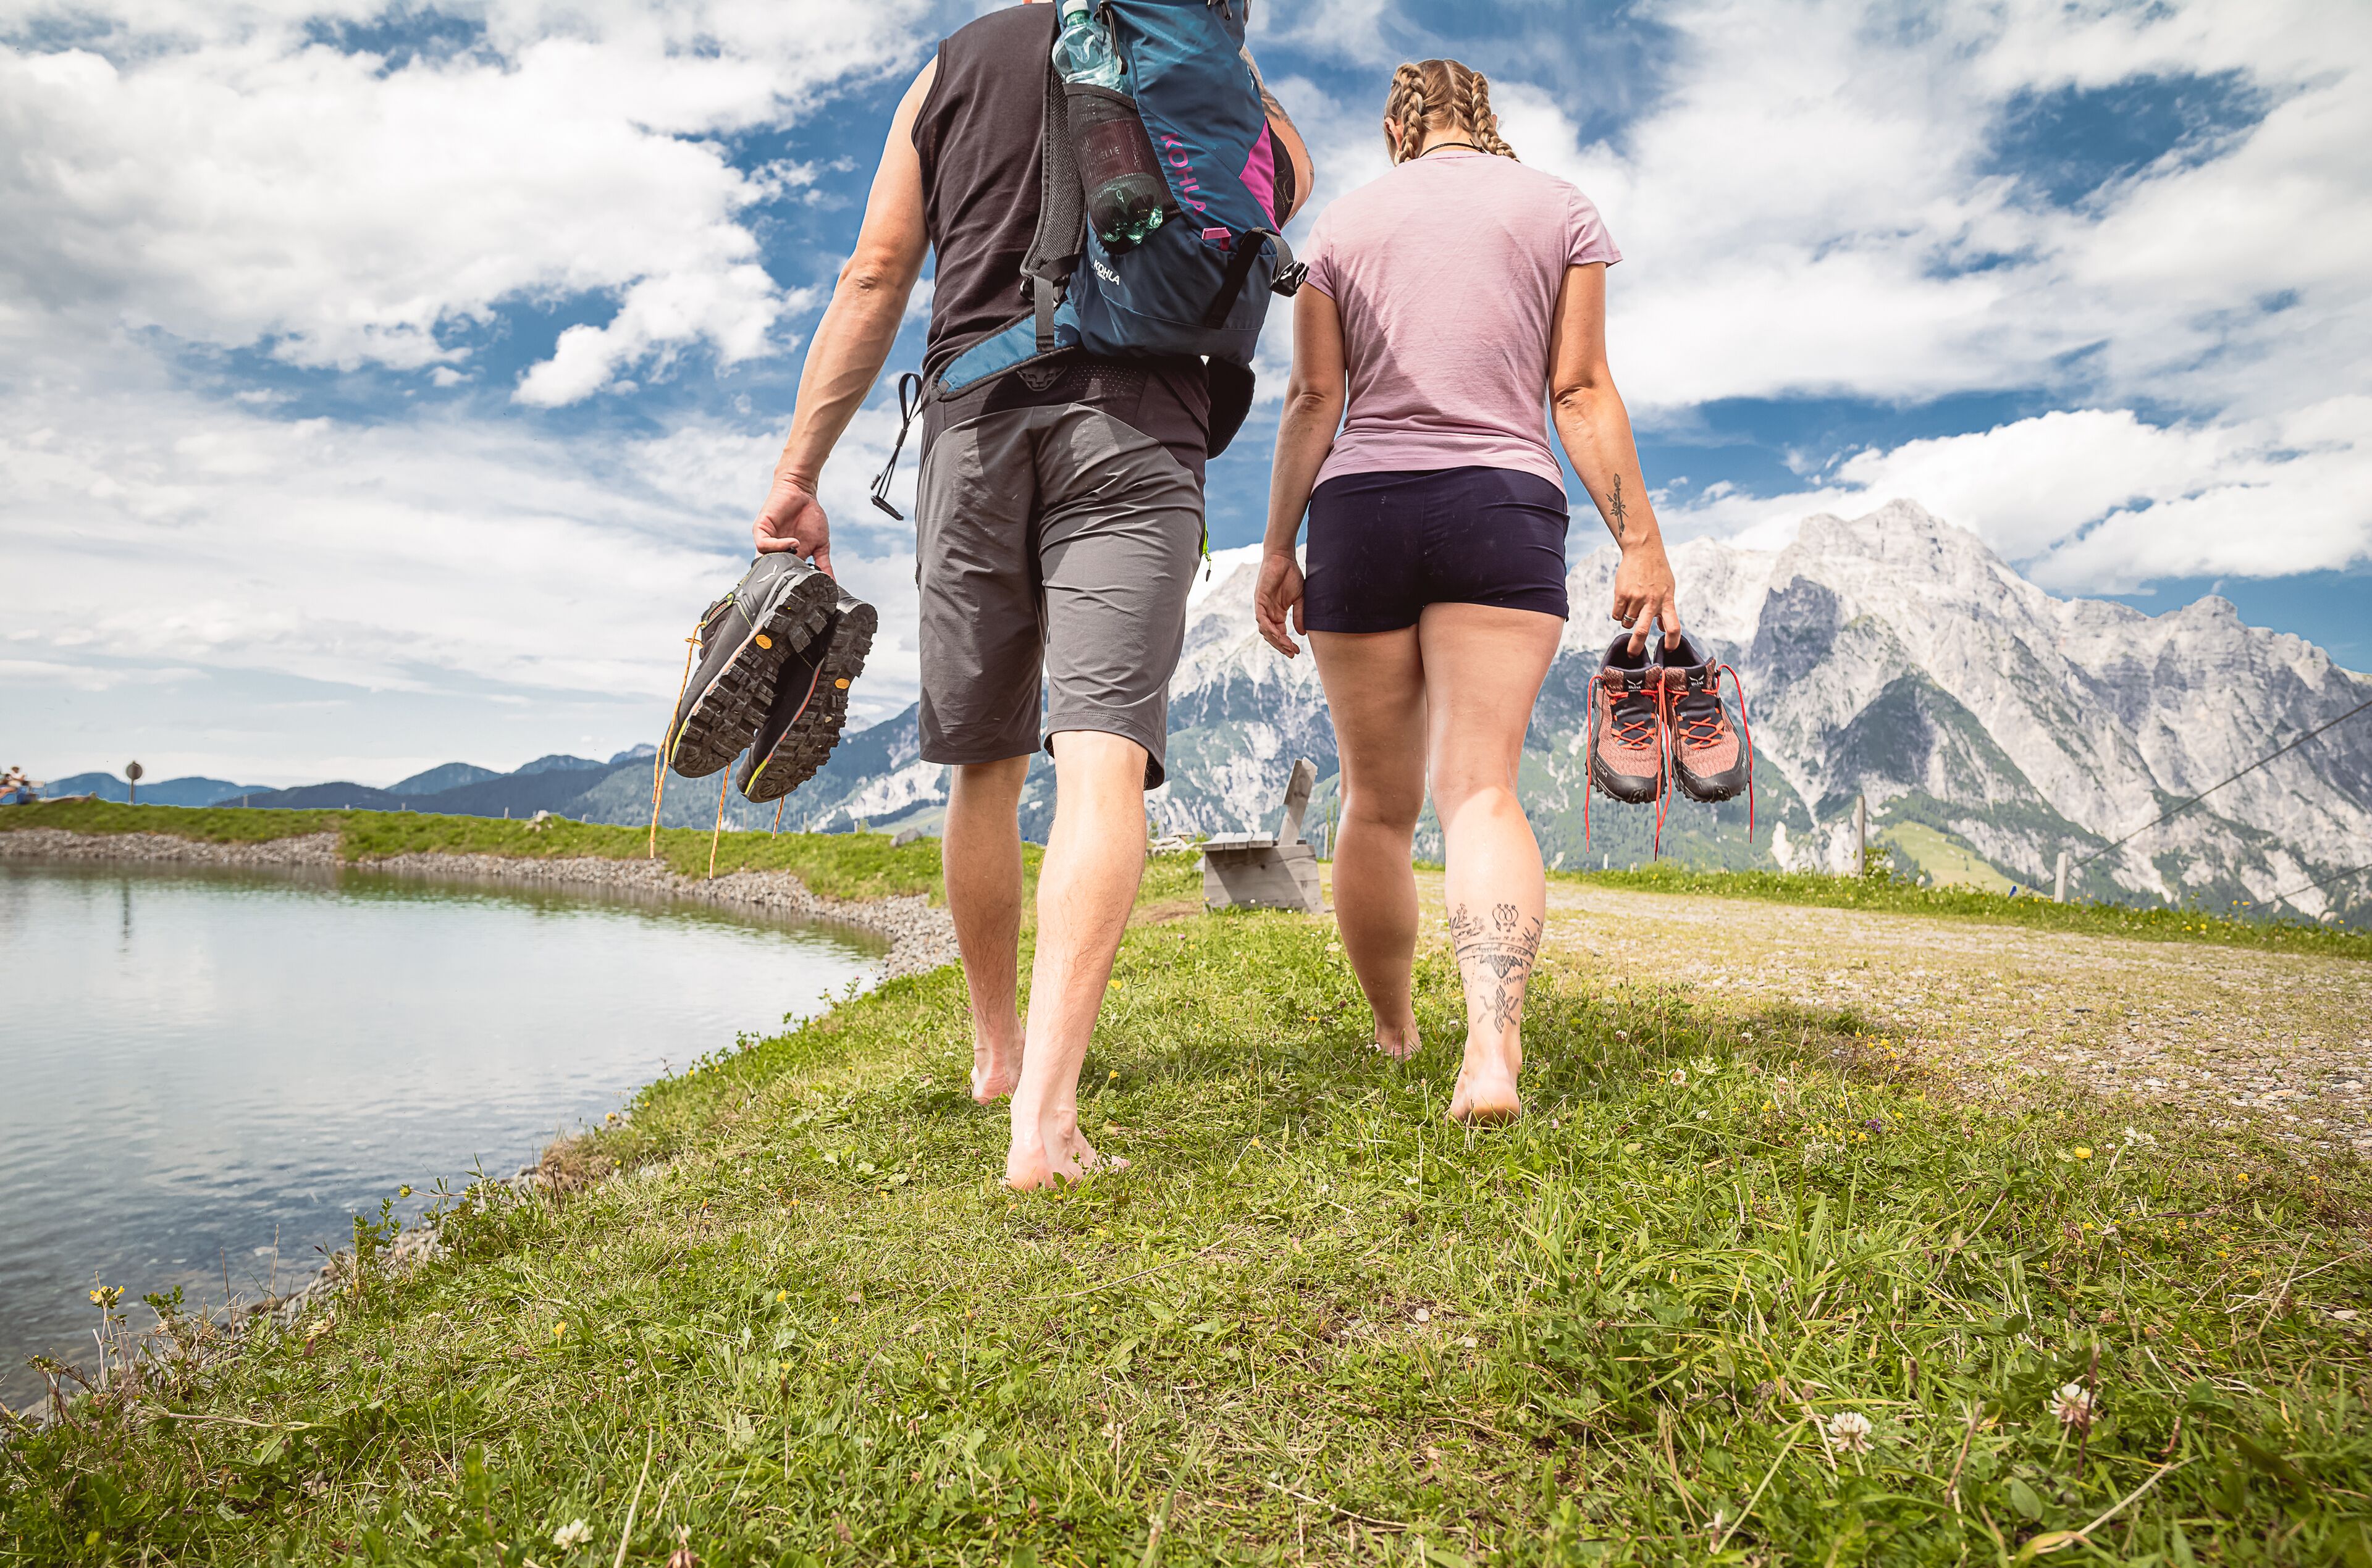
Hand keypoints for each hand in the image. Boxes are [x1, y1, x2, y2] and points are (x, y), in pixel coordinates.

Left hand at [753, 474, 832, 575]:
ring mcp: (767, 541)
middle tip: (798, 576)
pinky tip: (794, 543)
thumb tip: (832, 584)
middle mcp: (775, 551)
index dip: (791, 583)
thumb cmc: (811, 516)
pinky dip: (778, 546)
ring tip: (799, 553)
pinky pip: (763, 544)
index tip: (803, 586)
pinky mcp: (761, 529)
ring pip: (765, 560)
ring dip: (782, 560)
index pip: (784, 576)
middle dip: (782, 576)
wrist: (803, 492)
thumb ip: (824, 565)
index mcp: (788, 557)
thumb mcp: (821, 546)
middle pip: (772, 571)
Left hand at [1254, 551, 1305, 656]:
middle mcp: (1269, 613)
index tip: (1296, 652)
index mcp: (1277, 614)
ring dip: (1275, 639)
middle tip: (1292, 653)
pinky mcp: (1259, 600)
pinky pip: (1261, 617)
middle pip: (1271, 635)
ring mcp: (1263, 607)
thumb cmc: (1291, 576)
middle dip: (1281, 646)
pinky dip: (1268, 627)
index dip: (1286, 644)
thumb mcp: (1300, 599)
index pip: (1280, 634)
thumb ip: (1300, 616)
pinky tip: (1277, 634)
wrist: (1284, 558)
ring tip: (1287, 645)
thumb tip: (1302, 634)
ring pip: (1265, 629)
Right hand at [1611, 538, 1681, 655]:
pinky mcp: (1621, 594)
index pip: (1674, 627)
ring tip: (1632, 606)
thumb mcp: (1669, 588)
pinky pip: (1617, 615)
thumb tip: (1662, 630)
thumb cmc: (1657, 571)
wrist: (1643, 550)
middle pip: (1642, 631)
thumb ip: (1666, 609)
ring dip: (1627, 621)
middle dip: (1635, 647)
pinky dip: (1619, 614)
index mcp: (1667, 601)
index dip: (1672, 641)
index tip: (1668, 650)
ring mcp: (1635, 598)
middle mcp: (1652, 601)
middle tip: (1632, 655)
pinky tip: (1623, 602)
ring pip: (1627, 623)